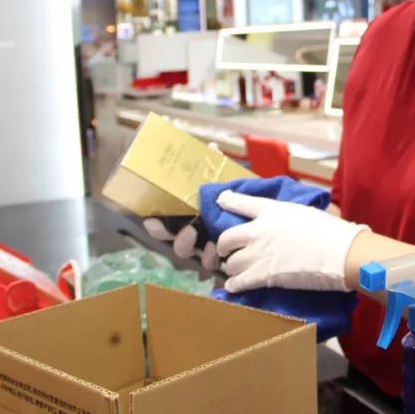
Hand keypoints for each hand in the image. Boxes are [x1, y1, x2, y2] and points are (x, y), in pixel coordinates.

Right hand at [142, 141, 222, 270]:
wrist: (262, 210)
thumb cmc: (235, 193)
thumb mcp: (222, 178)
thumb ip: (214, 164)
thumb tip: (213, 147)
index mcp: (189, 218)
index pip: (164, 228)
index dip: (157, 227)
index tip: (152, 221)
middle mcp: (197, 237)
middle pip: (180, 247)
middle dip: (181, 242)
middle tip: (191, 231)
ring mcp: (212, 250)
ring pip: (200, 260)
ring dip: (204, 255)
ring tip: (213, 245)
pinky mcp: (229, 257)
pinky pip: (220, 266)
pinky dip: (221, 260)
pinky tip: (226, 252)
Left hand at [215, 191, 368, 293]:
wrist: (339, 252)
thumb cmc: (330, 230)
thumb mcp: (303, 212)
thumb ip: (286, 215)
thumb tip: (286, 221)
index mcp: (271, 210)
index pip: (241, 202)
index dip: (228, 201)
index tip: (221, 201)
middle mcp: (259, 230)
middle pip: (226, 238)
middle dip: (223, 246)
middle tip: (227, 251)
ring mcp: (259, 253)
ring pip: (231, 263)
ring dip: (232, 268)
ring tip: (236, 272)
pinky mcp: (263, 275)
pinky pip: (239, 282)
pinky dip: (234, 286)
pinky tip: (233, 287)